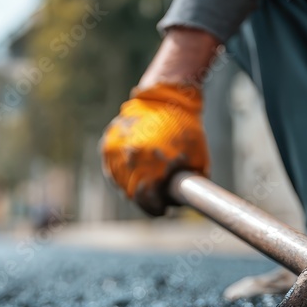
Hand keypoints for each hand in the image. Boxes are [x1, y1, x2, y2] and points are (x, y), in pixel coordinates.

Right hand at [99, 83, 209, 215]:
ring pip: (120, 181)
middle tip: (157, 194)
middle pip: (132, 193)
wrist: (165, 96)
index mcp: (151, 166)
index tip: (163, 210)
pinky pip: (112, 166)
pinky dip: (123, 170)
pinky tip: (136, 166)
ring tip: (147, 177)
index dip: (155, 209)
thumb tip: (180, 204)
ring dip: (133, 184)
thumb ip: (189, 185)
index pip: (147, 201)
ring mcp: (115, 151)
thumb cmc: (185, 129)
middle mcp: (129, 160)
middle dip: (146, 196)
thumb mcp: (198, 159)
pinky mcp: (107, 143)